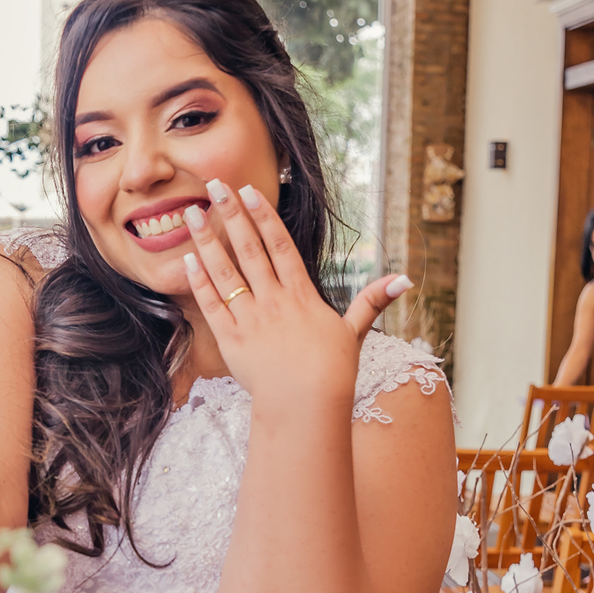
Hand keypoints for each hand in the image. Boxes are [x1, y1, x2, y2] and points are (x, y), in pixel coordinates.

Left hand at [182, 180, 411, 416]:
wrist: (305, 406)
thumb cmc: (332, 373)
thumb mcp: (354, 332)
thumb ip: (372, 301)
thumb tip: (405, 280)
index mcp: (301, 296)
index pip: (280, 246)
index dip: (264, 216)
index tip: (249, 192)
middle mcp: (273, 302)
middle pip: (249, 250)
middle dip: (232, 215)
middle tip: (215, 185)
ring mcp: (250, 320)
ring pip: (225, 273)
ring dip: (207, 242)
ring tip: (192, 215)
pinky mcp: (232, 341)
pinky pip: (212, 305)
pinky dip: (200, 283)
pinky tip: (188, 261)